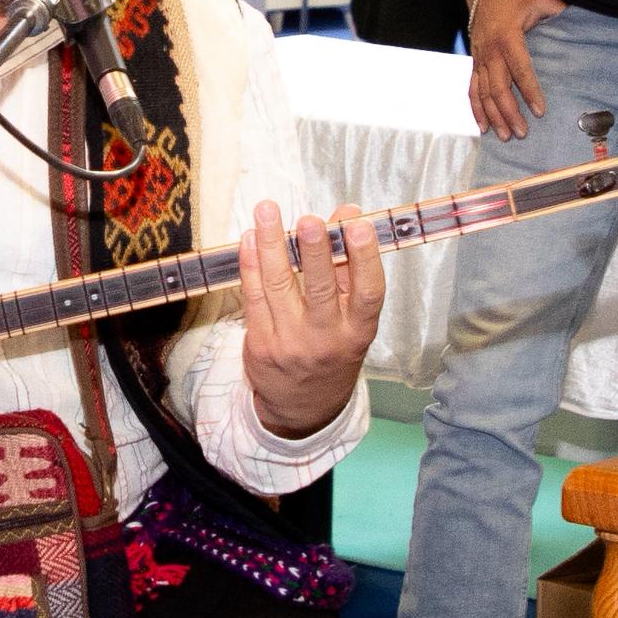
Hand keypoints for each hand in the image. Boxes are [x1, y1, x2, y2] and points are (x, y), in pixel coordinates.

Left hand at [233, 200, 384, 436]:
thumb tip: (347, 214)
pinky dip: (250, 265)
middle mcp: (326, 339)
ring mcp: (290, 343)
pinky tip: (249, 239)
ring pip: (279, 287)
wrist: (303, 407)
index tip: (359, 226)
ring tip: (267, 210)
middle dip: (314, 251)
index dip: (364, 259)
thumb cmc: (333, 349)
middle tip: (309, 220)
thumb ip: (348, 267)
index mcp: (358, 332)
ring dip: (270, 244)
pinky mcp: (260, 344)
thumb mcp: (352, 319)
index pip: (368, 294)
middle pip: (319, 290)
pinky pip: (253, 298)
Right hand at [466, 0, 566, 134]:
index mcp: (508, 36)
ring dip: (494, 116)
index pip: (520, 68)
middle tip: (523, 132)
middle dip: (510, 112)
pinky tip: (483, 126)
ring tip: (505, 136)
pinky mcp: (474, 62)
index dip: (529, 91)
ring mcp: (480, 57)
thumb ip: (560, 11)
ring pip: (483, 93)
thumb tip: (585, 23)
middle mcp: (490, 50)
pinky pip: (472, 89)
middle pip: (498, 87)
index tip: (540, 110)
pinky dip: (476, 109)